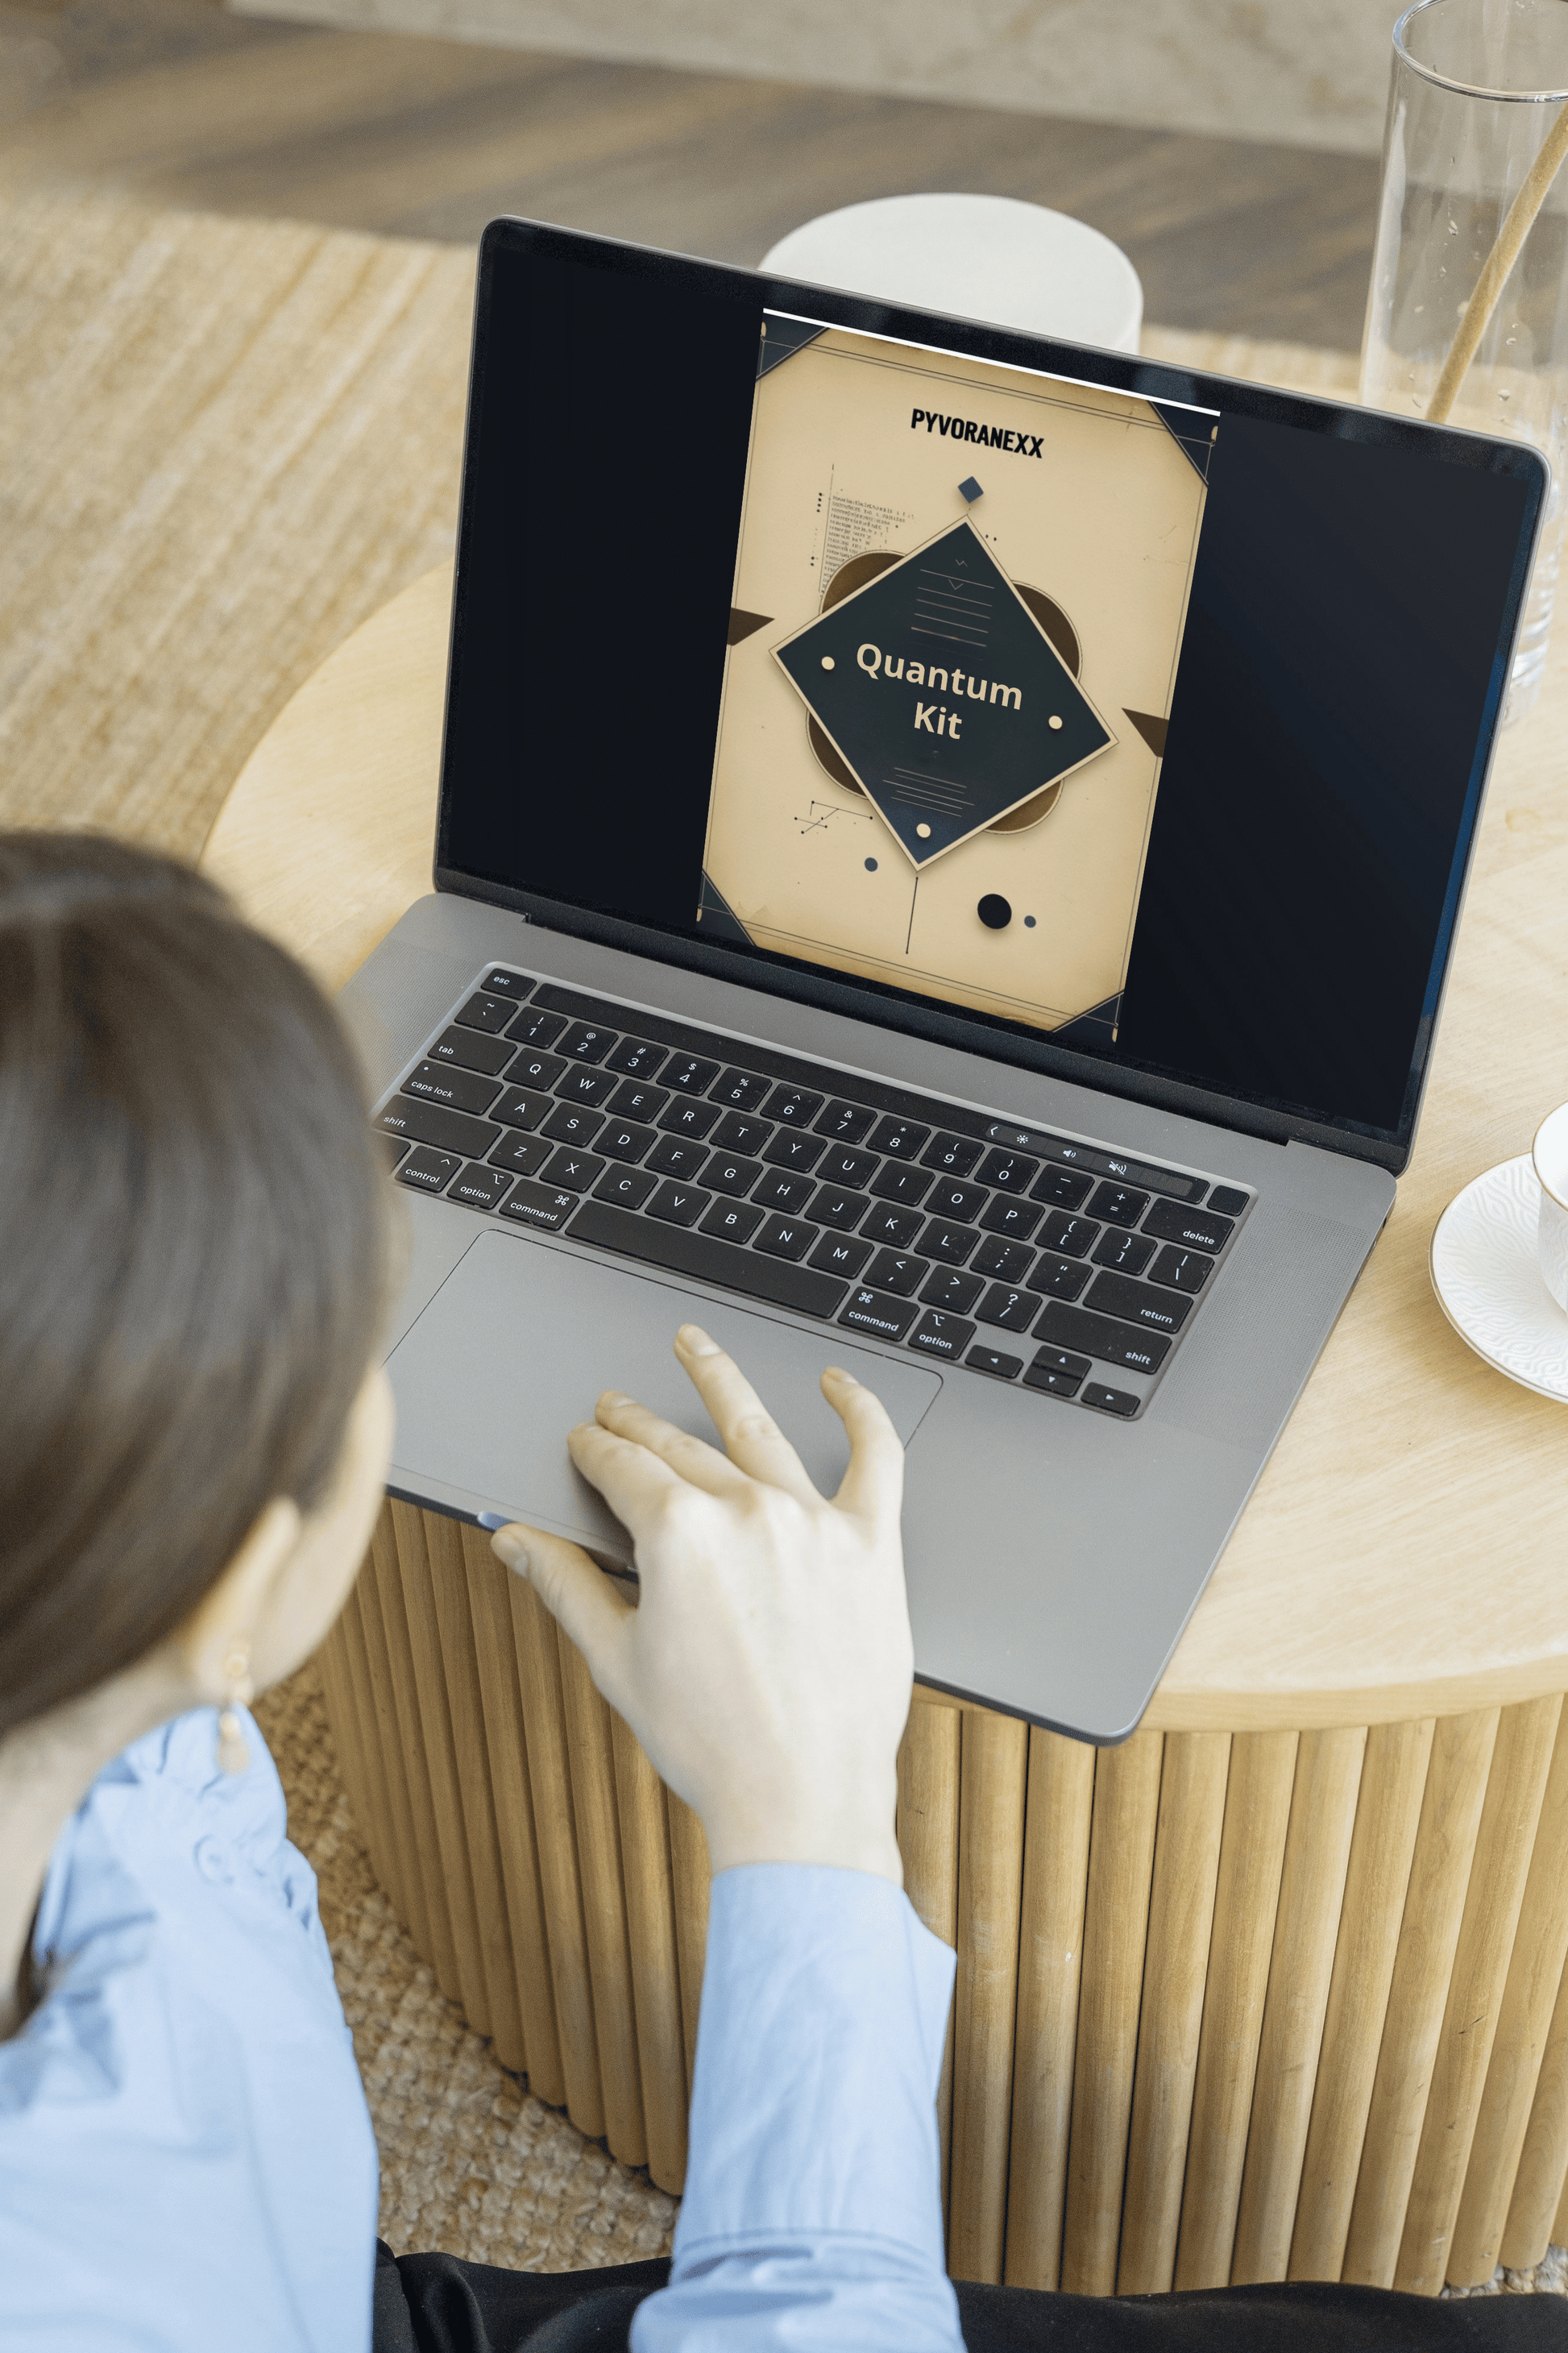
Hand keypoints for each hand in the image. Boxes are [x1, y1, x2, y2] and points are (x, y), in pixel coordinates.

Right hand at [490, 1324, 909, 1884]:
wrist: (802, 1801)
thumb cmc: (711, 1746)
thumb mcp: (617, 1660)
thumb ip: (565, 1585)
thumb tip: (515, 1541)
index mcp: (678, 1535)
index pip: (621, 1466)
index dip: (593, 1449)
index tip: (583, 1442)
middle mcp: (747, 1511)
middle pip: (679, 1445)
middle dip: (637, 1421)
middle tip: (615, 1407)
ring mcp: (813, 1522)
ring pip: (759, 1428)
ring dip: (720, 1379)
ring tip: (695, 1346)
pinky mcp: (871, 1545)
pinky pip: (876, 1458)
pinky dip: (861, 1412)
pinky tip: (840, 1385)